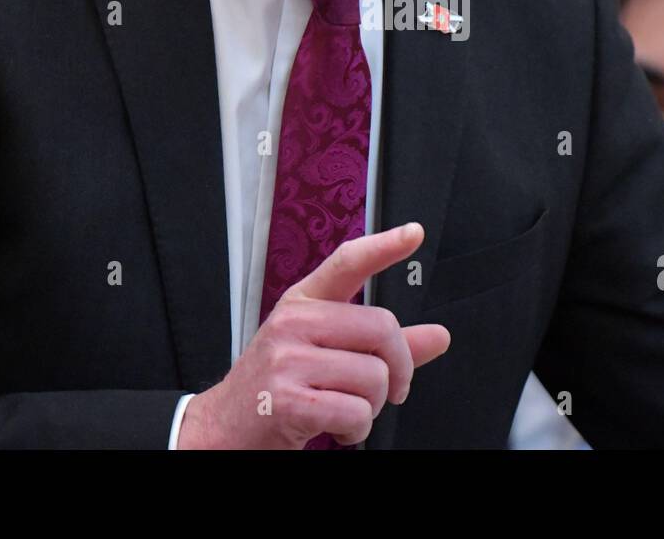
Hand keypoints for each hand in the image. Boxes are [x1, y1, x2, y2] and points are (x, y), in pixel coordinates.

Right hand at [177, 222, 450, 448]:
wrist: (225, 428)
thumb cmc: (280, 386)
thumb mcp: (325, 353)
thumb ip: (382, 345)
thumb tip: (438, 336)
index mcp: (304, 303)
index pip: (347, 263)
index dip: (384, 246)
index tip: (412, 234)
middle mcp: (294, 323)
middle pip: (382, 329)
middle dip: (399, 369)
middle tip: (389, 389)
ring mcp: (288, 360)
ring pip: (374, 377)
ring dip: (372, 407)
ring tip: (345, 409)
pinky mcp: (288, 400)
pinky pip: (355, 412)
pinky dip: (355, 430)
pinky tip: (334, 427)